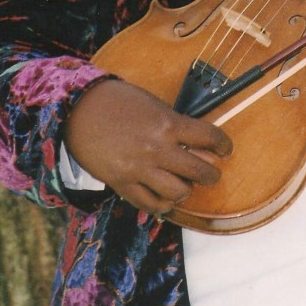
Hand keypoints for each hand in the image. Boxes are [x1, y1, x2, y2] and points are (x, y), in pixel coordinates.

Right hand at [63, 79, 232, 215]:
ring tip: (185, 185)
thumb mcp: (153, 105)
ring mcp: (140, 169)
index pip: (209, 137)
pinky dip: (162, 204)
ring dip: (186, 190)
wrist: (80, 110)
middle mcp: (158, 149)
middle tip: (211, 173)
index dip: (223, 145)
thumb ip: (174, 123)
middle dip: (211, 174)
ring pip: (178, 192)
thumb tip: (194, 140)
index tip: (226, 149)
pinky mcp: (123, 184)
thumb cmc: (118, 101)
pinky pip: (150, 204)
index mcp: (169, 124)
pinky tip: (165, 198)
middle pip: (199, 171)